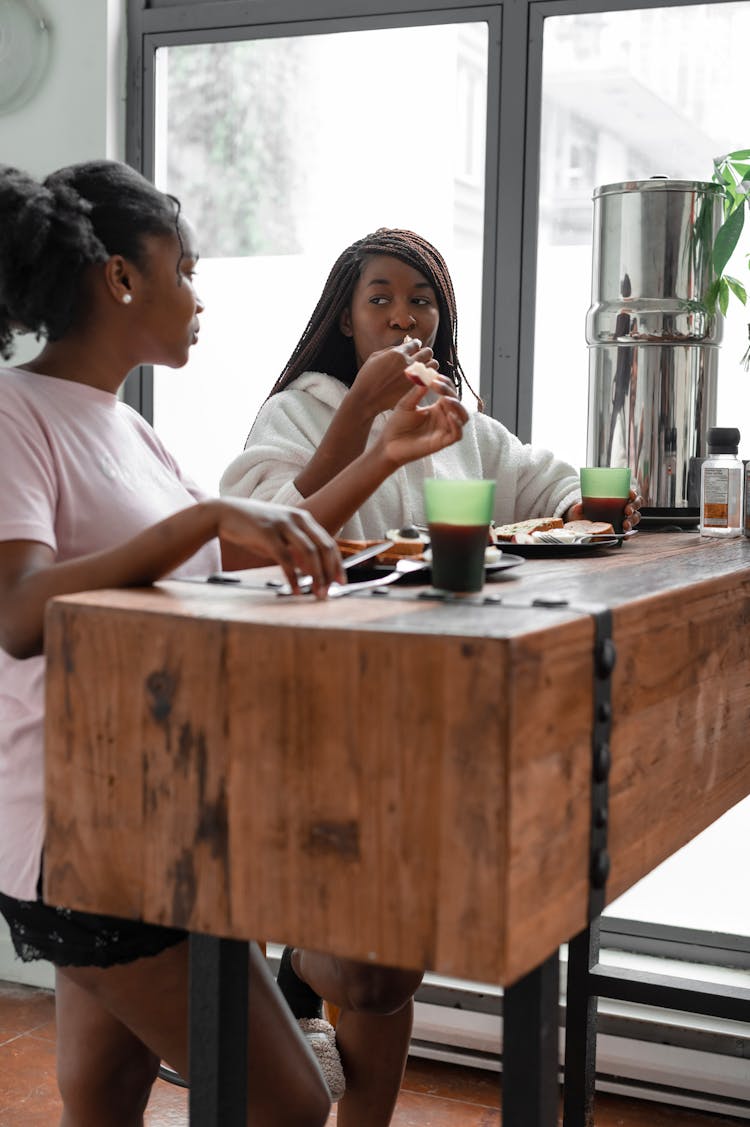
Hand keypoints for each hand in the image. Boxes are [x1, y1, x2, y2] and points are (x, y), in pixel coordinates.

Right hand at [216, 498, 343, 596]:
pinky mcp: (267, 533)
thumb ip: (297, 548)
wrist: (225, 513)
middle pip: (323, 548)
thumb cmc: (254, 527)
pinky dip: (293, 576)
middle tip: (330, 591)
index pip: (328, 543)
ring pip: (309, 553)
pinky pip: (286, 558)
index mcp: (303, 519)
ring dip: (316, 576)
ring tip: (317, 592)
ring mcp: (282, 525)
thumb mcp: (281, 534)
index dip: (337, 564)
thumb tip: (312, 570)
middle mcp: (297, 519)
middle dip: (330, 572)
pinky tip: (295, 589)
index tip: (340, 582)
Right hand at [349, 339, 438, 417]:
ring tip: (422, 369)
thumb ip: (392, 349)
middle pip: (428, 352)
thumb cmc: (367, 378)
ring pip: (434, 364)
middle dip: (424, 353)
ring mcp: (415, 376)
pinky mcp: (417, 388)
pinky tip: (421, 379)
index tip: (413, 349)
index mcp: (398, 353)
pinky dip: (428, 377)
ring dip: (429, 365)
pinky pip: (430, 378)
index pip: (416, 343)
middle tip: (419, 358)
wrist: (366, 399)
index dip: (415, 345)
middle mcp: (409, 363)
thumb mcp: (375, 357)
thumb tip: (403, 346)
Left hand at [379, 382, 467, 467]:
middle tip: (437, 385)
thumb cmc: (397, 425)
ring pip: (463, 417)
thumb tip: (428, 375)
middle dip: (450, 392)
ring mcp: (444, 430)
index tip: (435, 377)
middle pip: (458, 403)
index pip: (449, 393)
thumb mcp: (406, 404)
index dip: (446, 384)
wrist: (388, 444)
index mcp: (437, 408)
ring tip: (445, 399)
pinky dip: (457, 425)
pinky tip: (449, 416)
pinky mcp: (442, 442)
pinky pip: (457, 434)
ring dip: (457, 406)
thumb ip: (417, 392)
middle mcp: (443, 418)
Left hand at [565, 489, 642, 531]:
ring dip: (632, 521)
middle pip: (636, 504)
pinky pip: (629, 531)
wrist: (582, 523)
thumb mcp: (581, 507)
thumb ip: (579, 507)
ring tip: (625, 525)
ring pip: (635, 517)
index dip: (633, 494)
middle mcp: (623, 507)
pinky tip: (625, 535)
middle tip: (627, 511)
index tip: (629, 495)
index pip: (630, 493)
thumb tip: (579, 507)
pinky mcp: (621, 529)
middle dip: (633, 507)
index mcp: (617, 497)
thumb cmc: (585, 511)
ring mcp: (623, 518)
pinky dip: (628, 534)